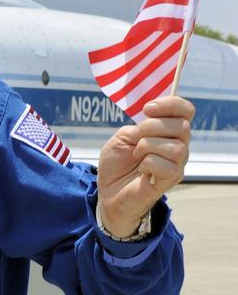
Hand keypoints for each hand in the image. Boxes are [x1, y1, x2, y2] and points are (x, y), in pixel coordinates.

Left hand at [97, 96, 193, 237]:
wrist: (108, 191)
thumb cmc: (117, 164)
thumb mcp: (123, 137)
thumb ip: (140, 126)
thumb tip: (154, 121)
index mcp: (168, 131)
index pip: (186, 111)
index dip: (171, 104)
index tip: (147, 108)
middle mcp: (178, 146)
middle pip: (182, 127)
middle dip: (153, 127)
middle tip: (137, 136)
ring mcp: (177, 164)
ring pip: (176, 147)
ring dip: (148, 146)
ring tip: (137, 154)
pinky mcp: (170, 180)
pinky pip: (167, 165)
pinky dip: (148, 164)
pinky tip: (142, 170)